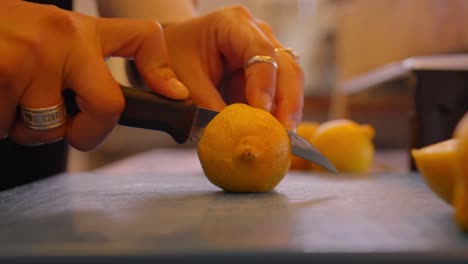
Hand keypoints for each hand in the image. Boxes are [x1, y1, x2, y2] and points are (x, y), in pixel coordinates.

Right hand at [0, 0, 187, 149]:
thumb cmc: (3, 38)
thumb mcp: (48, 38)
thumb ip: (81, 65)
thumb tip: (116, 107)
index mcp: (81, 31)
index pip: (142, 40)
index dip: (163, 71)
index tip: (176, 96)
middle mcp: (63, 38)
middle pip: (108, 108)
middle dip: (88, 134)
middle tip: (64, 128)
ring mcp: (32, 55)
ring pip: (48, 129)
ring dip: (26, 128)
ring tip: (9, 97)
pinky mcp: (0, 70)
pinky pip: (7, 128)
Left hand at [163, 6, 303, 129]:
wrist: (178, 49)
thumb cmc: (178, 54)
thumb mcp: (182, 75)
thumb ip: (204, 101)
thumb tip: (230, 132)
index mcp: (233, 23)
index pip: (260, 51)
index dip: (264, 83)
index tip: (262, 112)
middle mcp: (259, 35)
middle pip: (287, 68)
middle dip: (287, 103)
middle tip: (281, 134)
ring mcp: (268, 55)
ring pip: (291, 84)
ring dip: (287, 113)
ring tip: (279, 141)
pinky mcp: (270, 76)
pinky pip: (282, 97)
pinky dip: (278, 118)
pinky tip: (273, 137)